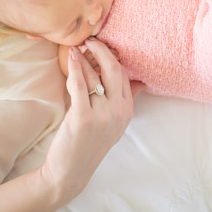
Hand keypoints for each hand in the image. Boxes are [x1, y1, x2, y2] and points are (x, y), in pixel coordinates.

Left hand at [41, 38, 140, 205]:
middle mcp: (118, 112)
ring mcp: (102, 115)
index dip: (112, 58)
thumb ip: (126, 101)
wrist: (71, 171)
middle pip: (114, 69)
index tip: (101, 47)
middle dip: (102, 50)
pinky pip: (80, 84)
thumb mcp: (115, 123)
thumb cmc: (89, 143)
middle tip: (90, 40)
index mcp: (127, 111)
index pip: (123, 75)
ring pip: (93, 75)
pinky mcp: (83, 117)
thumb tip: (140, 82)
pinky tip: (71, 57)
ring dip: (83, 60)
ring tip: (75, 50)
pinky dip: (75, 68)